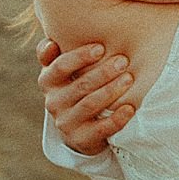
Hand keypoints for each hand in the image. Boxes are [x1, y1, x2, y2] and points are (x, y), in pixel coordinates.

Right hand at [37, 34, 134, 154]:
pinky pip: (101, 129)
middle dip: (103, 72)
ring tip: (129, 79)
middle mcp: (53, 102)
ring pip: (90, 105)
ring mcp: (66, 122)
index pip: (59, 67)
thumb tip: (52, 39)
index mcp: (48, 81)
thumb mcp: (63, 72)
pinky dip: (116, 118)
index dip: (79, 57)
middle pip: (79, 85)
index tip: (101, 48)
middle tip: (123, 61)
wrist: (78, 130)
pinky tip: (130, 108)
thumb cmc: (75, 89)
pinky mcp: (81, 139)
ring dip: (111, 91)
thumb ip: (55, 54)